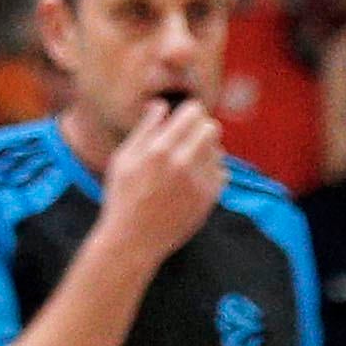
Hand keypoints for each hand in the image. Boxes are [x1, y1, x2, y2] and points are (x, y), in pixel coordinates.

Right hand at [95, 96, 225, 268]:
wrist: (133, 240)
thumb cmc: (123, 198)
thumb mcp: (124, 158)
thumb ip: (145, 129)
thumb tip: (162, 105)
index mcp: (160, 149)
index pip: (194, 112)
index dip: (190, 113)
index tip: (183, 119)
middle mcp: (183, 163)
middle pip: (212, 128)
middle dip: (200, 129)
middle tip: (186, 139)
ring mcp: (199, 182)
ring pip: (218, 150)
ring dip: (206, 151)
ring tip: (186, 162)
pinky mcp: (209, 199)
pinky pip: (222, 172)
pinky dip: (211, 172)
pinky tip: (194, 178)